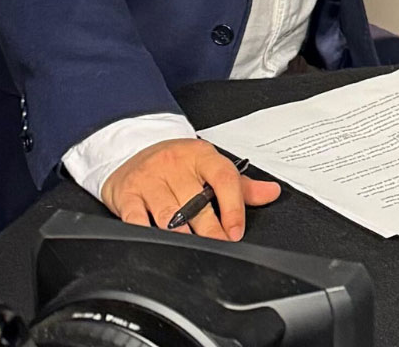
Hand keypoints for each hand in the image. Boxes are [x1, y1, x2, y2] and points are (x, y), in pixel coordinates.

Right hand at [100, 138, 280, 240]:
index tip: (236, 232)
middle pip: (195, 202)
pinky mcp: (127, 193)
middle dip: (210, 231)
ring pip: (167, 212)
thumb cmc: (177, 163)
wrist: (133, 148)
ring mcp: (149, 178)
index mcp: (201, 156)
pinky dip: (144, 232)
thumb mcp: (209, 166)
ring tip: (192, 249)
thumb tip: (272, 193)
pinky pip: (135, 216)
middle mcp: (175, 165)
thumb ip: (240, 185)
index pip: (223, 178)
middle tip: (220, 247)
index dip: (233, 207)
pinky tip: (154, 243)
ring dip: (180, 234)